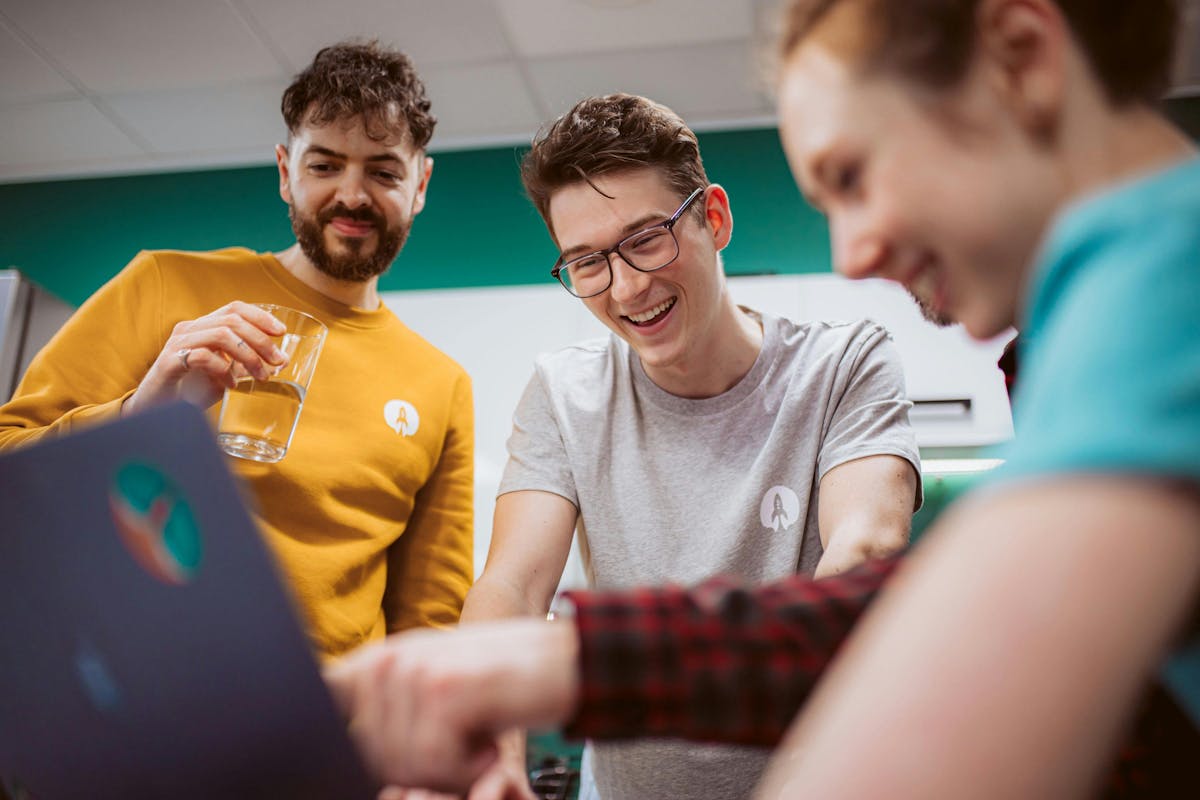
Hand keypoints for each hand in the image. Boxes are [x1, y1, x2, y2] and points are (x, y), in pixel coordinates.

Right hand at [123, 301, 287, 414]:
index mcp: (202, 327)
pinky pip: (202, 357)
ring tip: (260, 376)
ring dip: (248, 355)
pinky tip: (231, 386)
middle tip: (277, 361)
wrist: (154, 411)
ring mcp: (177, 344)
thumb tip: (279, 362)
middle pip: (232, 320)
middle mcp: (189, 330)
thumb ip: (246, 367)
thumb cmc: (190, 391)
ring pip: (220, 335)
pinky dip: (223, 370)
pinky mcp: (169, 362)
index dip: (260, 316)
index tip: (281, 332)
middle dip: (261, 340)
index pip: (234, 309)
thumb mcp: (224, 376)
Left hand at [325, 619, 579, 792]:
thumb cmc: (504, 682)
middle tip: (461, 742)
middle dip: (418, 767)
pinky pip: (436, 762)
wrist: (562, 659)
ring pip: (403, 763)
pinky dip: (470, 767)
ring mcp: (412, 672)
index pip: (325, 694)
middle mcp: (389, 659)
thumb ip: (390, 708)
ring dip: (449, 769)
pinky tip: (490, 740)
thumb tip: (352, 746)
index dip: (337, 734)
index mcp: (381, 660)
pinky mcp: (441, 690)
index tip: (347, 750)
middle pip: (370, 753)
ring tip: (478, 736)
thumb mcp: (438, 688)